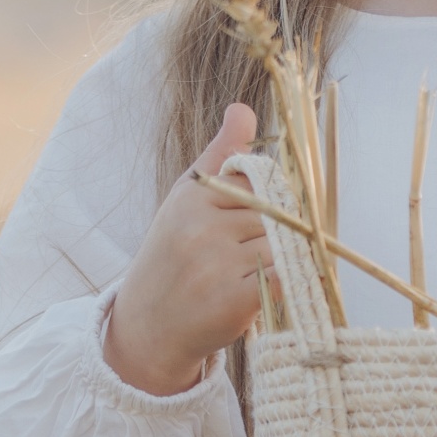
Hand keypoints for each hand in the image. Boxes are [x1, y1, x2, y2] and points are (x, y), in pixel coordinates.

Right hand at [102, 103, 268, 394]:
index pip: (259, 180)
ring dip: (285, 261)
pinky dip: (289, 283)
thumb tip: (243, 109)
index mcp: (193, 196)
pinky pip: (283, 278)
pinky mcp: (232, 299)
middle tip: (259, 256)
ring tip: (259, 274)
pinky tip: (273, 289)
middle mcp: (200, 226)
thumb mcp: (188, 200)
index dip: (270, 200)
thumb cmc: (173, 258)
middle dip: (280, 233)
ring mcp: (215, 263)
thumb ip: (221, 156)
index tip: (259, 222)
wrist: (147, 327)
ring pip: (284, 245)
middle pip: (277, 214)